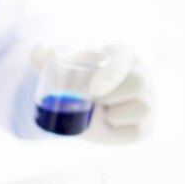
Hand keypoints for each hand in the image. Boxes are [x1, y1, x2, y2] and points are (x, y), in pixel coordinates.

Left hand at [32, 44, 153, 142]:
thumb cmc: (76, 81)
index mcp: (121, 56)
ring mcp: (146, 100)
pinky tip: (108, 124)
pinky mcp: (144, 125)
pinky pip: (138, 131)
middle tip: (92, 99)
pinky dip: (118, 132)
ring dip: (115, 114)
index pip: (122, 58)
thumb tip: (38, 51)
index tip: (92, 89)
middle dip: (111, 95)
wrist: (83, 108)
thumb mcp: (60, 69)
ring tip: (102, 111)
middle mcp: (141, 75)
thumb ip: (44, 57)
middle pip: (139, 82)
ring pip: (143, 107)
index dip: (110, 73)